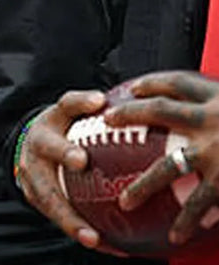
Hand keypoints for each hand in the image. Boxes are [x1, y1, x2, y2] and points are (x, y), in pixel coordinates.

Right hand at [16, 89, 113, 250]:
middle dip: (64, 152)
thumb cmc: (64, 132)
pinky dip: (76, 231)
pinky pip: (55, 216)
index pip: (67, 104)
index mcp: (53, 119)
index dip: (81, 102)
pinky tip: (101, 246)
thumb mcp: (75, 118)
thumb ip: (99, 116)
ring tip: (91, 237)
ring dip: (69, 216)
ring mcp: (31, 171)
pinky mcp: (32, 195)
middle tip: (82, 161)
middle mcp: (37, 142)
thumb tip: (140, 112)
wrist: (29, 149)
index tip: (100, 101)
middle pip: (48, 145)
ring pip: (47, 194)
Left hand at [104, 70, 218, 246]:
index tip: (132, 86)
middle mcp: (212, 119)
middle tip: (109, 122)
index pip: (178, 82)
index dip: (153, 82)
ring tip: (126, 201)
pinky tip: (174, 235)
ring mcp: (216, 151)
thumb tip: (206, 111)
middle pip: (160, 110)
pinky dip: (186, 220)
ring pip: (167, 165)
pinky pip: (198, 203)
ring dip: (144, 185)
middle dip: (130, 114)